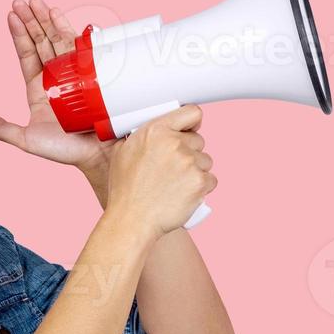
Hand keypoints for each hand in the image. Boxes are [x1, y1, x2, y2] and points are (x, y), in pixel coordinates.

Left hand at [0, 0, 113, 173]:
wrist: (96, 154)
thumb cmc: (64, 150)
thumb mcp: (27, 140)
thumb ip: (2, 129)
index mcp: (39, 88)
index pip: (26, 55)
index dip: (18, 36)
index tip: (10, 16)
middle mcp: (56, 77)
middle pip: (40, 42)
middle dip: (30, 21)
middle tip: (20, 1)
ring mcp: (74, 72)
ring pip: (56, 40)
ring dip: (46, 19)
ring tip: (36, 1)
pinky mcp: (90, 71)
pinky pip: (77, 45)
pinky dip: (67, 28)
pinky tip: (57, 14)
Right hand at [106, 105, 215, 237]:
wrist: (132, 221)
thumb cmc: (125, 191)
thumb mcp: (123, 153)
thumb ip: (142, 136)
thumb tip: (152, 131)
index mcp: (156, 130)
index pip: (192, 112)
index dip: (192, 123)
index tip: (189, 131)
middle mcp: (174, 143)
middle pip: (199, 140)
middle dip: (190, 153)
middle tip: (173, 170)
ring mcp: (189, 162)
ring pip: (206, 161)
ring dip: (196, 171)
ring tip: (176, 185)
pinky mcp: (200, 181)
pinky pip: (210, 180)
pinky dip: (201, 188)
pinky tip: (184, 194)